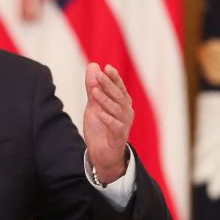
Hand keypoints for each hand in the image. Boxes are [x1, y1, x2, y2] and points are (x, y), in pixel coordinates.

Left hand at [83, 63, 132, 184]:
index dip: (114, 78)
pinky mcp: (119, 137)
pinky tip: (100, 113)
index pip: (119, 88)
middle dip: (109, 85)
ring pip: (116, 110)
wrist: (102, 153)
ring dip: (105, 100)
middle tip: (99, 75)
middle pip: (119, 96)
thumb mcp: (94, 105)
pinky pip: (115, 127)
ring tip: (94, 91)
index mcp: (122, 103)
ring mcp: (123, 124)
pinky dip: (108, 120)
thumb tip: (93, 66)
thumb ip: (93, 87)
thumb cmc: (101, 127)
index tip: (106, 67)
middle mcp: (126, 112)